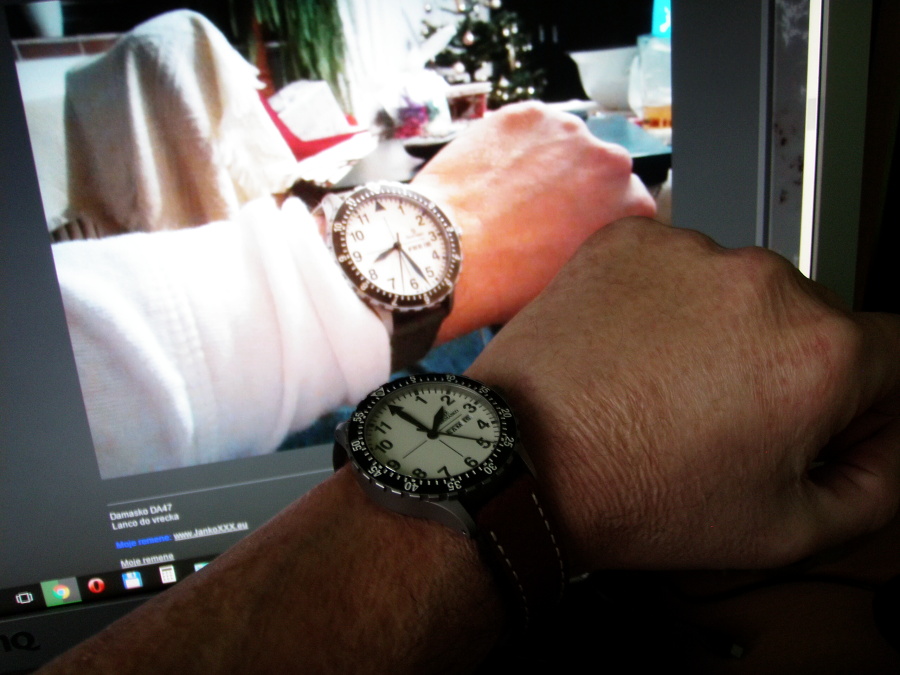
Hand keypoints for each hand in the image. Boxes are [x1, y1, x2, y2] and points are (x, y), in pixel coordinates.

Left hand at [412, 102, 656, 342]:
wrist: (448, 251)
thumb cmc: (507, 278)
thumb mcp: (574, 278)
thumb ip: (600, 249)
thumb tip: (592, 240)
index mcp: (627, 202)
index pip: (631, 203)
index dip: (602, 218)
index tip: (581, 225)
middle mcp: (606, 158)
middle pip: (600, 168)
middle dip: (578, 187)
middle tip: (543, 212)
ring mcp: (564, 130)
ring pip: (565, 143)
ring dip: (549, 162)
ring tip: (513, 193)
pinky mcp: (523, 115)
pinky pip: (529, 128)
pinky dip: (517, 145)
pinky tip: (496, 174)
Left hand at [466, 217, 899, 573]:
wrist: (523, 459)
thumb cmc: (636, 491)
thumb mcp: (784, 530)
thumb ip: (876, 484)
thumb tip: (886, 440)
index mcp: (820, 352)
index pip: (892, 356)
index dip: (859, 401)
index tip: (814, 421)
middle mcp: (764, 282)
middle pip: (812, 318)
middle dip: (787, 364)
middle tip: (722, 415)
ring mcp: (691, 251)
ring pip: (741, 290)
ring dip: (723, 327)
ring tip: (666, 384)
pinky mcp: (632, 240)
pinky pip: (677, 267)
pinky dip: (665, 301)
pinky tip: (634, 350)